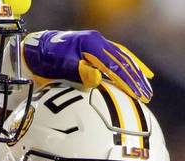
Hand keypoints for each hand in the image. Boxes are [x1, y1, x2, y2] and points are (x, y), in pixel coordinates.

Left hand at [22, 30, 153, 102]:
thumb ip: (78, 71)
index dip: (127, 80)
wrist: (37, 48)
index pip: (114, 65)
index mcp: (91, 44)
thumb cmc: (47, 59)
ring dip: (136, 73)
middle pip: (123, 60)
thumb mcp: (60, 66)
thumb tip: (96, 78)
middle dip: (136, 78)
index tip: (137, 94)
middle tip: (147, 95)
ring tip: (147, 87)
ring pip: (123, 58)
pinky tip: (138, 73)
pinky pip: (118, 56)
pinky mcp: (97, 49)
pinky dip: (130, 65)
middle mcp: (98, 42)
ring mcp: (98, 44)